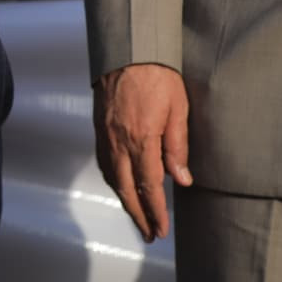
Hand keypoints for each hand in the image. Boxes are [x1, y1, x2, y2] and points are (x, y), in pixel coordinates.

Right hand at [96, 63, 192, 239]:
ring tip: (137, 215)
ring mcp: (106, 134)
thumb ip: (178, 146)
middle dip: (138, 215)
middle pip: (125, 189)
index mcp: (141, 139)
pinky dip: (111, 179)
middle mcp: (119, 141)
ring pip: (111, 177)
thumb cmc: (157, 74)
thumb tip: (182, 180)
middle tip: (149, 234)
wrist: (128, 48)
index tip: (161, 229)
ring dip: (123, 200)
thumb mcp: (177, 108)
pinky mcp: (99, 126)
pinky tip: (119, 183)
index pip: (148, 185)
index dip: (155, 211)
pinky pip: (103, 161)